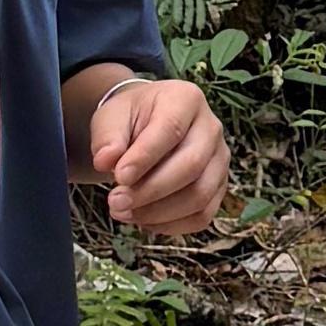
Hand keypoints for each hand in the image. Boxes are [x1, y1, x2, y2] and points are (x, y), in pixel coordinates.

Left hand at [77, 73, 231, 243]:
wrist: (147, 125)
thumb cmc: (131, 119)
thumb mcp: (112, 116)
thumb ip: (108, 137)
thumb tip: (106, 161)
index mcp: (186, 99)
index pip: (171, 129)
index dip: (145, 157)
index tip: (118, 177)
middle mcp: (211, 128)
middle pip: (191, 166)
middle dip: (151, 190)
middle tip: (115, 202)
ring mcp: (219, 159)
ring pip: (200, 196)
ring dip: (159, 212)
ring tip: (124, 212)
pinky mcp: (218, 187)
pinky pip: (202, 215)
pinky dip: (171, 225)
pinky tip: (143, 220)